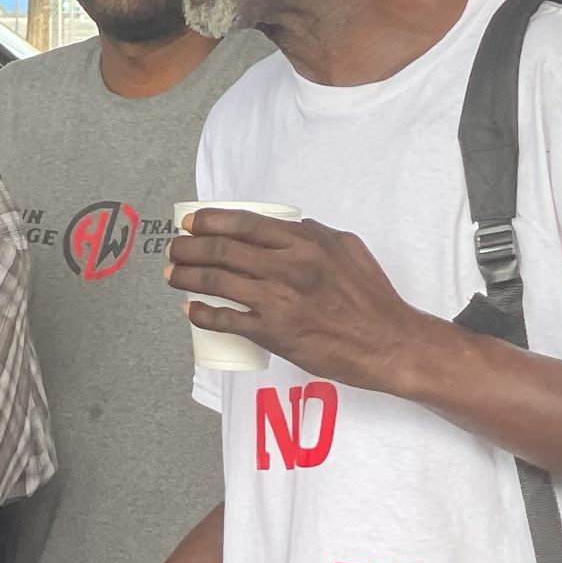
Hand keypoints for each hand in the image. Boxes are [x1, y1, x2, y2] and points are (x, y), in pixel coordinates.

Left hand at [168, 210, 425, 389]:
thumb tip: (290, 227)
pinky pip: (227, 320)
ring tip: (174, 276)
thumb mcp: (348, 248)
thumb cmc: (372, 298)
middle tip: (175, 250)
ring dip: (187, 277)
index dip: (210, 220)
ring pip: (218, 282)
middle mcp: (288, 266)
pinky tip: (191, 311)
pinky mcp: (274, 333)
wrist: (387, 342)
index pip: (244, 223)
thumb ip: (316, 234)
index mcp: (305, 242)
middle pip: (223, 250)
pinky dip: (203, 314)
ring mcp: (279, 300)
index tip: (191, 222)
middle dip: (189, 247)